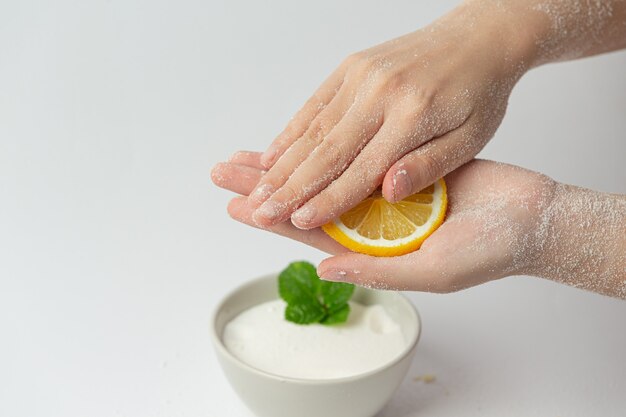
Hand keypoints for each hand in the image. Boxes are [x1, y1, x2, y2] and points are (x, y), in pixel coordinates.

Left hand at [212, 152, 556, 292]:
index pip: (309, 233)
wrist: (529, 216)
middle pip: (307, 202)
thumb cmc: (488, 251)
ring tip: (252, 154)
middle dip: (266, 187)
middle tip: (226, 172)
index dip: (273, 220)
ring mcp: (383, 192)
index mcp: (371, 247)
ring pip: (325, 175)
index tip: (238, 206)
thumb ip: (377, 269)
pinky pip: (356, 155)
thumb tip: (325, 269)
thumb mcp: (431, 270)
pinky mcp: (400, 165)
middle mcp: (370, 221)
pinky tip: (307, 140)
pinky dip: (331, 147)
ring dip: (291, 164)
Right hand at [247, 3, 533, 230]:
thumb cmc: (479, 93)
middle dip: (290, 188)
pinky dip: (290, 132)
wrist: (478, 37)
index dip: (328, 201)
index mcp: (412, 117)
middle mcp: (379, 94)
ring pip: (312, 129)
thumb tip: (387, 194)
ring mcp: (361, 77)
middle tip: (260, 213)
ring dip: (281, 164)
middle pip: (326, 151)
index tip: (299, 222)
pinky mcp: (352, 68)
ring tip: (257, 191)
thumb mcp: (471, 139)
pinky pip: (314, 104)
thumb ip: (428, 167)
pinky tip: (272, 155)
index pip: (361, 170)